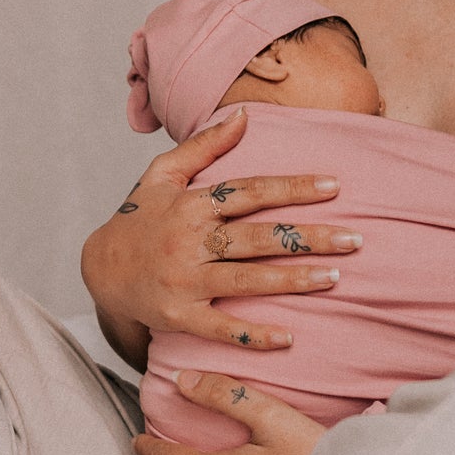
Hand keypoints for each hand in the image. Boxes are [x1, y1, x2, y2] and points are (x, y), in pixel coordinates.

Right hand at [80, 109, 358, 352]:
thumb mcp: (162, 174)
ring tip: (333, 277)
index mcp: (192, 204)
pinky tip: (287, 339)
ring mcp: (185, 281)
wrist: (100, 269)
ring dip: (291, 280)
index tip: (334, 187)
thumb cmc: (139, 217)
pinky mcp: (178, 316)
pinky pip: (220, 329)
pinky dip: (252, 335)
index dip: (292, 188)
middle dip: (308, 238)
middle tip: (354, 240)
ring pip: (246, 281)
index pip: (249, 191)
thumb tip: (245, 115)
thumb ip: (204, 145)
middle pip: (257, 238)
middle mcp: (190, 241)